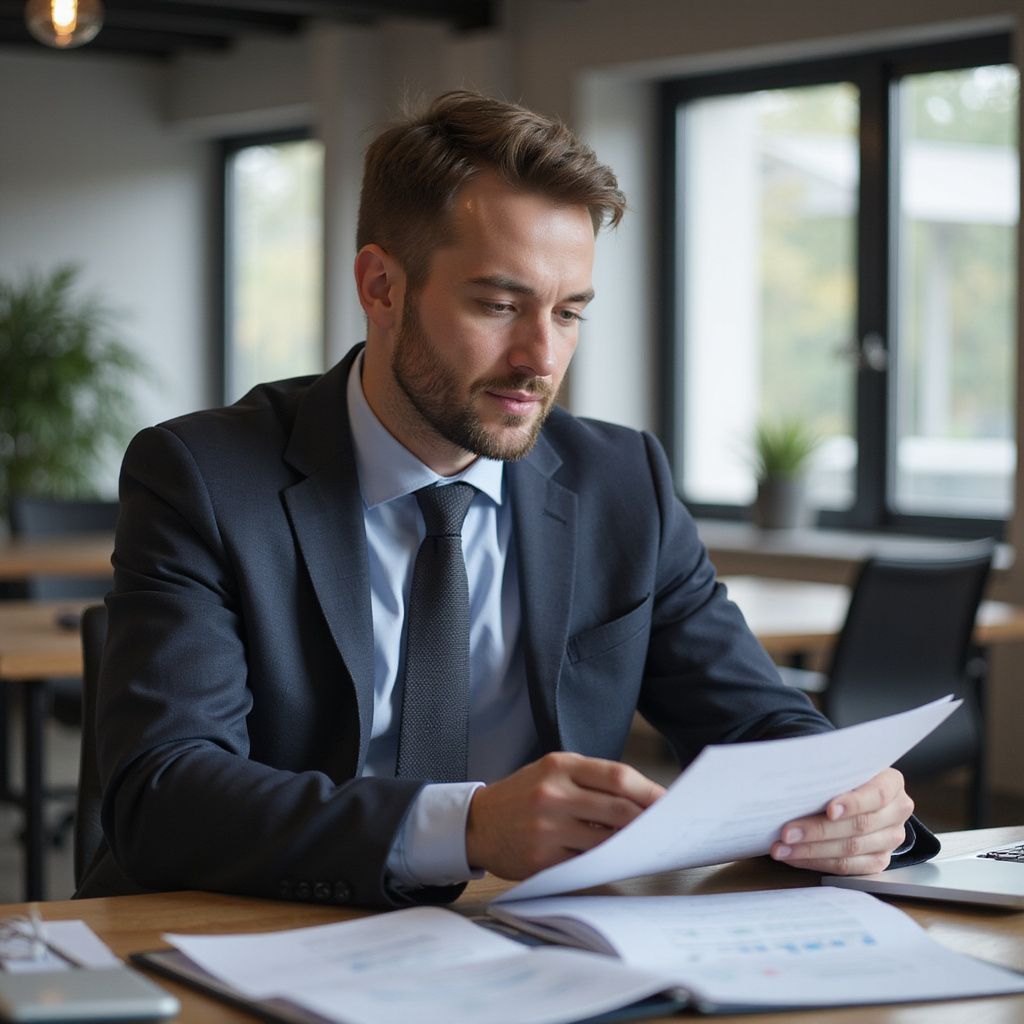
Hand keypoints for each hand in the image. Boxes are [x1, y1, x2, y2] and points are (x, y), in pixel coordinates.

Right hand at [465, 752, 664, 879]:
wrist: (478, 823)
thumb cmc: (524, 795)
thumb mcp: (552, 771)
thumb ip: (591, 780)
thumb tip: (642, 800)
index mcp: (559, 766)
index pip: (618, 776)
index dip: (649, 791)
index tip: (669, 802)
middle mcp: (553, 794)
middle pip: (618, 808)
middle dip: (648, 820)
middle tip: (667, 827)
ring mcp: (546, 829)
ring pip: (606, 839)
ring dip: (630, 844)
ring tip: (645, 844)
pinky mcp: (541, 860)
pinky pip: (587, 863)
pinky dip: (606, 861)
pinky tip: (615, 859)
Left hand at [770, 767, 913, 874]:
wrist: (852, 791)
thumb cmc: (840, 775)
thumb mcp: (839, 766)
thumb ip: (828, 770)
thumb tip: (796, 776)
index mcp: (892, 782)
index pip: (877, 795)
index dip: (853, 803)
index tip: (829, 809)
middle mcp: (896, 812)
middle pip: (859, 826)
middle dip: (818, 830)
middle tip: (787, 832)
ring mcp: (890, 839)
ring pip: (851, 850)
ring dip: (811, 850)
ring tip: (782, 848)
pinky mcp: (878, 860)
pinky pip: (847, 868)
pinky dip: (817, 862)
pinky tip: (794, 857)